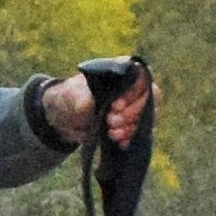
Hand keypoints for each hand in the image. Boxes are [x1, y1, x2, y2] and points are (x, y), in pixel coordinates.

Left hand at [41, 63, 157, 151]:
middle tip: (110, 121)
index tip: (115, 106)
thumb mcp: (77, 96)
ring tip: (111, 134)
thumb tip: (101, 103)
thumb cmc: (73, 98)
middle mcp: (134, 88)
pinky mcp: (133, 124)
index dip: (132, 93)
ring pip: (145, 117)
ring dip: (130, 128)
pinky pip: (141, 132)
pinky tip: (121, 143)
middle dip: (130, 114)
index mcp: (123, 72)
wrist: (68, 118)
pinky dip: (131, 138)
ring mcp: (135, 107)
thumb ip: (90, 98)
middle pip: (147, 99)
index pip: (141, 78)